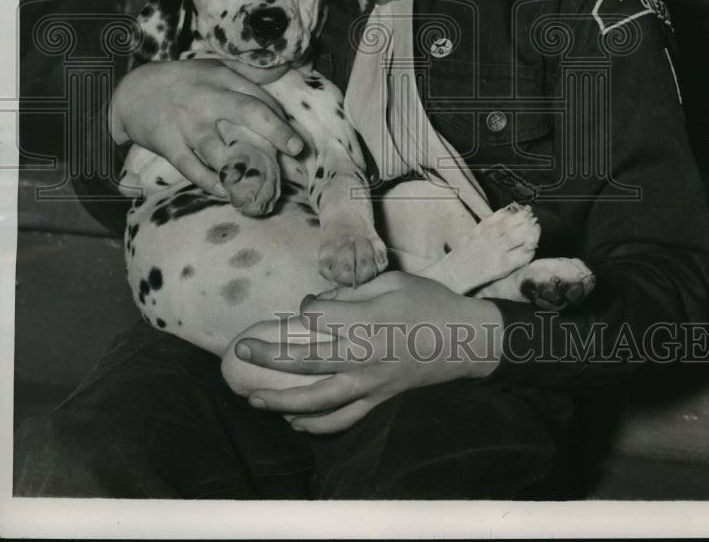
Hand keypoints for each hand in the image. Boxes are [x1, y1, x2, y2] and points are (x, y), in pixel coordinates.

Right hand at [109, 59, 303, 194]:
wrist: (132, 91)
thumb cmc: (183, 81)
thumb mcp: (214, 67)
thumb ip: (249, 70)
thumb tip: (284, 68)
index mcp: (221, 78)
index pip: (259, 96)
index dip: (280, 119)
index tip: (294, 139)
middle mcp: (207, 98)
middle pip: (248, 112)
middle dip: (276, 131)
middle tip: (297, 149)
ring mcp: (186, 122)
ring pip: (218, 148)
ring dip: (239, 168)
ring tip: (259, 183)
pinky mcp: (167, 143)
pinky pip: (190, 167)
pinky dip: (208, 182)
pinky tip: (225, 191)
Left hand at [225, 272, 503, 433]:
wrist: (467, 340)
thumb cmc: (430, 303)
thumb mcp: (393, 281)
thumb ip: (353, 292)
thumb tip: (317, 303)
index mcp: (367, 320)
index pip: (318, 318)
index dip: (302, 310)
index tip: (300, 307)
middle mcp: (364, 356)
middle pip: (307, 360)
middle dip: (269, 357)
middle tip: (241, 351)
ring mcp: (370, 383)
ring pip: (318, 399)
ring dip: (282, 401)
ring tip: (254, 399)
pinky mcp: (379, 400)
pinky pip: (343, 419)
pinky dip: (317, 426)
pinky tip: (295, 423)